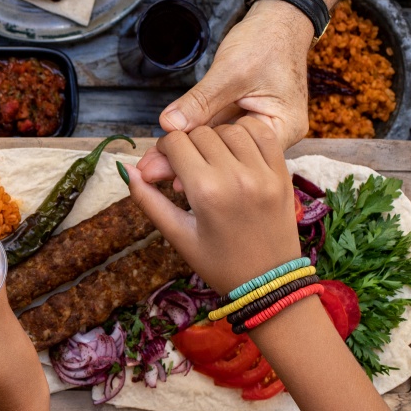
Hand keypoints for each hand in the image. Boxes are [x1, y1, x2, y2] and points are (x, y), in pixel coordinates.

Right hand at [122, 119, 301, 294]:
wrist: (268, 283)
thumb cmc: (218, 264)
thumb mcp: (177, 235)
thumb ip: (148, 200)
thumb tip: (127, 169)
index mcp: (206, 192)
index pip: (176, 142)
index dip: (163, 148)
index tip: (163, 164)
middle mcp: (236, 176)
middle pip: (200, 132)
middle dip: (186, 143)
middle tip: (184, 164)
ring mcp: (264, 172)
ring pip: (230, 128)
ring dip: (215, 137)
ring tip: (210, 159)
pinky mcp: (283, 173)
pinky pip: (263, 133)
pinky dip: (245, 133)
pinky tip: (236, 150)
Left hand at [138, 0, 311, 182]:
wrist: (279, 19)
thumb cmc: (267, 40)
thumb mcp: (232, 71)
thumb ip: (201, 101)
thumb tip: (170, 126)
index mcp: (283, 128)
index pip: (238, 156)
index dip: (201, 164)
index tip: (169, 172)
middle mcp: (271, 133)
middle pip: (223, 154)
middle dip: (185, 162)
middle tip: (149, 170)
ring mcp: (254, 124)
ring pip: (213, 142)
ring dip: (183, 151)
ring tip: (150, 164)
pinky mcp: (240, 115)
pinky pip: (212, 127)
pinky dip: (191, 133)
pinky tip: (166, 146)